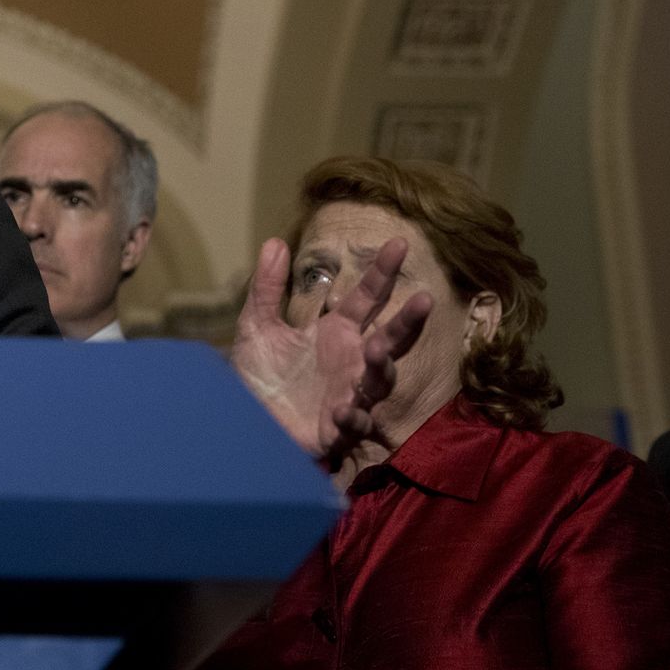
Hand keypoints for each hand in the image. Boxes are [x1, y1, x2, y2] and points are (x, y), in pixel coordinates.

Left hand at [231, 236, 431, 472]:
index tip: (399, 243)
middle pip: (390, 337)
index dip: (383, 272)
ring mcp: (350, 394)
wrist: (245, 418)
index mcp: (337, 332)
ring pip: (380, 380)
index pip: (367, 297)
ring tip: (377, 348)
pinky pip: (355, 424)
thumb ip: (267, 288)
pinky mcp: (338, 428)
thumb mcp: (257, 326)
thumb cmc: (260, 373)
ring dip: (382, 365)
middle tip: (424, 298)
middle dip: (407, 320)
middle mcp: (352, 360)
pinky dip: (353, 417)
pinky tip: (344, 409)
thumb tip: (274, 242)